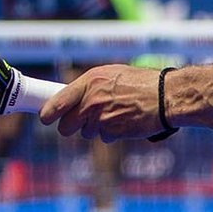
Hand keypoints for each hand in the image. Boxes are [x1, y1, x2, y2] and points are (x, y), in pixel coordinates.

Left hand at [39, 64, 161, 141]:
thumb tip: (74, 98)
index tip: (45, 117)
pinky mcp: (112, 132)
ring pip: (86, 132)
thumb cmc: (143, 83)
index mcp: (90, 81)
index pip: (57, 102)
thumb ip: (91, 86)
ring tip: (116, 114)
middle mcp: (91, 100)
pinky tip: (125, 121)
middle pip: (66, 125)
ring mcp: (101, 118)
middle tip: (82, 121)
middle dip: (71, 126)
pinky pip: (104, 137)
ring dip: (97, 128)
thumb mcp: (113, 74)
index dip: (47, 113)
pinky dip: (113, 133)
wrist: (167, 96)